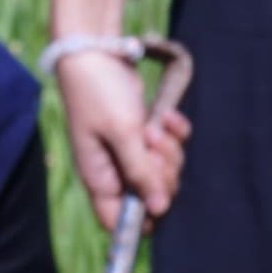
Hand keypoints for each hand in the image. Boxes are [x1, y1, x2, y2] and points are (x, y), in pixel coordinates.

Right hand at [54, 46, 190, 217]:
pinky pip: (171, 146)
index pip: (120, 222)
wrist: (96, 50)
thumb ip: (141, 172)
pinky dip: (176, 132)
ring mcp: (131, 151)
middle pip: (152, 198)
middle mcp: (115, 171)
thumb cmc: (99, 93)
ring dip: (170, 150)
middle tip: (154, 146)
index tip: (157, 198)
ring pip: (165, 171)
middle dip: (163, 174)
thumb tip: (159, 210)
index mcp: (100, 179)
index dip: (142, 219)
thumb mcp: (122, 133)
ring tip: (158, 125)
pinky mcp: (145, 133)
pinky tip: (168, 115)